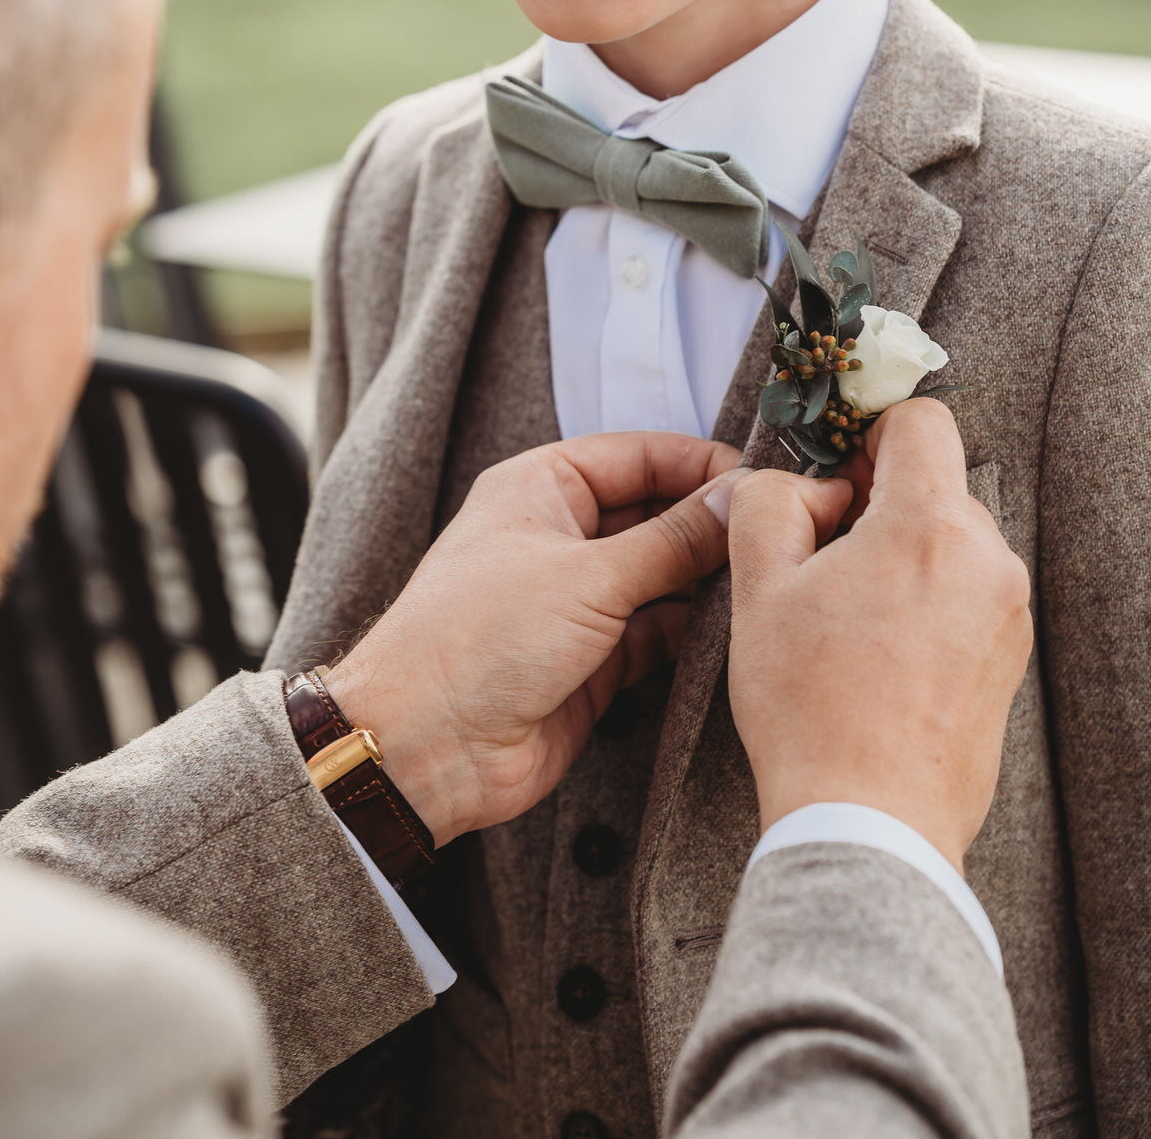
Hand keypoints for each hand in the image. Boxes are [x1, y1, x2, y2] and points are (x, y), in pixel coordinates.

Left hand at [326, 432, 739, 846]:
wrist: (424, 748)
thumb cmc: (475, 641)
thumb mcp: (587, 576)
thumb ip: (673, 540)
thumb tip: (739, 498)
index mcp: (542, 486)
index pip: (640, 455)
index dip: (701, 465)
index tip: (763, 480)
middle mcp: (561, 535)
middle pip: (657, 513)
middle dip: (713, 524)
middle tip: (780, 533)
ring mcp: (578, 598)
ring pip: (664, 575)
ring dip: (709, 581)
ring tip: (769, 581)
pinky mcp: (595, 658)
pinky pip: (660, 632)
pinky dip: (696, 632)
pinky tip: (738, 629)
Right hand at [720, 398, 1031, 872]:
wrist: (868, 823)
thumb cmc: (812, 708)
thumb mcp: (760, 588)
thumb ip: (768, 504)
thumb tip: (791, 486)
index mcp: (931, 526)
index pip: (922, 423)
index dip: (869, 435)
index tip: (837, 478)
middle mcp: (988, 561)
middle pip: (934, 487)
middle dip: (877, 506)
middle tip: (820, 562)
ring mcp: (1007, 615)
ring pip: (949, 545)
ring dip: (900, 558)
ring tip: (844, 622)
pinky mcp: (1008, 662)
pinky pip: (966, 598)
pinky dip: (924, 605)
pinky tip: (875, 658)